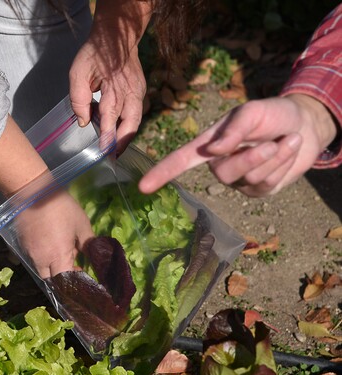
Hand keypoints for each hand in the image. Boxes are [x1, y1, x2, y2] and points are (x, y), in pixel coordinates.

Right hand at [13, 189, 93, 278]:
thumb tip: (93, 256)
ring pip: (41, 269)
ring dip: (51, 267)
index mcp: (58, 256)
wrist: (34, 192)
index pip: (65, 281)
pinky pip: (33, 258)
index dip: (74, 280)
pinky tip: (47, 243)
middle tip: (70, 264)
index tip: (80, 270)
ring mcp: (29, 253)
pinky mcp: (22, 245)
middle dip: (61, 277)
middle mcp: (41, 260)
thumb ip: (88, 244)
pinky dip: (42, 257)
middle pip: (50, 280)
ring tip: (59, 251)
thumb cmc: (62, 208)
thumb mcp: (81, 224)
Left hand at [69, 0, 150, 152]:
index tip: (104, 152)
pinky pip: (135, 112)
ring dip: (125, 135)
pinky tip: (116, 129)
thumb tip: (83, 122)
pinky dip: (127, 123)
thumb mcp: (78, 72)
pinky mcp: (140, 90)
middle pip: (130, 124)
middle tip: (111, 157)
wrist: (117, 34)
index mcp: (114, 88)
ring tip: (114, 149)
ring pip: (135, 120)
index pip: (110, 118)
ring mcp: (138, 91)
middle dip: (121, 143)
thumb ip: (78, 99)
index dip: (107, 137)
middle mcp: (130, 92)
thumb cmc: (94, 53)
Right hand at [139, 94, 337, 196]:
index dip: (162, 173)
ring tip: (283, 141)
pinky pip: (266, 184)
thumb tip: (213, 152)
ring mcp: (238, 180)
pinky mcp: (258, 189)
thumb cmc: (272, 114)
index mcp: (209, 144)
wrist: (304, 125)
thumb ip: (233, 129)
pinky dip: (283, 164)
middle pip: (224, 173)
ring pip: (249, 178)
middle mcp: (219, 164)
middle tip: (273, 141)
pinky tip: (287, 150)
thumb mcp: (252, 111)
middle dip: (252, 157)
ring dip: (274, 158)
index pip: (181, 160)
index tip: (143, 186)